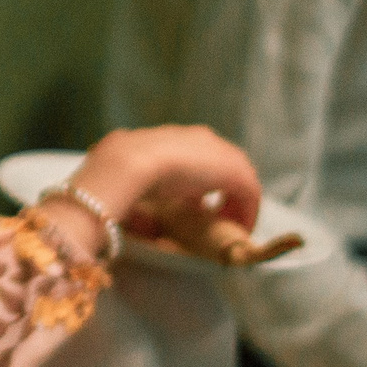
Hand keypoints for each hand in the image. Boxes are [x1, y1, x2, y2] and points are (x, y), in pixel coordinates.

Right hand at [76, 125, 262, 233]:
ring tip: (232, 224)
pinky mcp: (234, 171)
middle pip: (222, 163)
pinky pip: (249, 192)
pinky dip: (248, 211)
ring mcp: (218, 151)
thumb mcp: (124, 183)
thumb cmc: (117, 176)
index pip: (194, 157)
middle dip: (223, 189)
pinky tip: (242, 228)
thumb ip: (135, 198)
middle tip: (218, 215)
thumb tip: (139, 223)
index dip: (197, 183)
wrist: (127, 165)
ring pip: (238, 176)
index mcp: (171, 138)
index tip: (194, 207)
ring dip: (237, 201)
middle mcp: (197, 138)